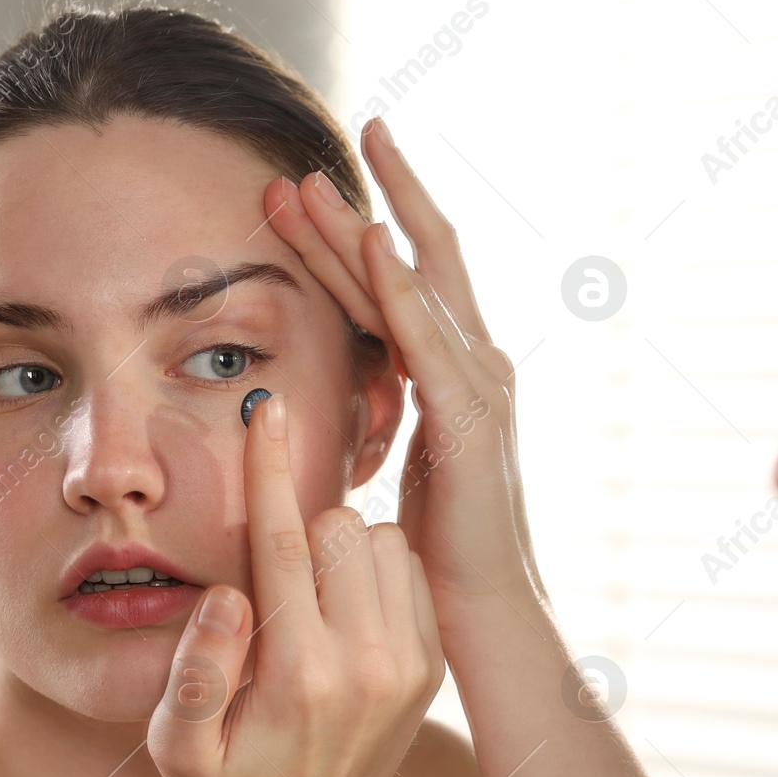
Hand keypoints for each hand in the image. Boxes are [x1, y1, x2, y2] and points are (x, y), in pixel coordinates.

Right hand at [147, 393, 445, 776]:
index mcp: (302, 676)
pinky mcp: (428, 663)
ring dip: (338, 546)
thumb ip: (196, 671)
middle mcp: (369, 664)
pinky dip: (372, 567)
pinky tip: (340, 608)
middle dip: (301, 524)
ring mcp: (409, 664)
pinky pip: (404, 569)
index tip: (265, 407)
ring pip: (380, 539)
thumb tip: (229, 594)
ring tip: (305, 597)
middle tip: (272, 567)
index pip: (287, 543)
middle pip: (341, 527)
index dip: (270, 469)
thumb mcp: (177, 748)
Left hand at [263, 117, 543, 618]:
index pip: (397, 287)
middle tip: (298, 167)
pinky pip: (430, 339)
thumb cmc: (433, 548)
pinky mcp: (471, 417)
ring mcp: (480, 384)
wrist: (475, 610)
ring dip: (360, 232)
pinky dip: (402, 289)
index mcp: (453, 370)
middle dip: (355, 210)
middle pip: (411, 265)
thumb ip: (383, 406)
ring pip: (413, 288)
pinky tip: (374, 243)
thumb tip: (340, 382)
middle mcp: (475, 362)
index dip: (349, 239)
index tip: (300, 197)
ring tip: (312, 185)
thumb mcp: (402, 456)